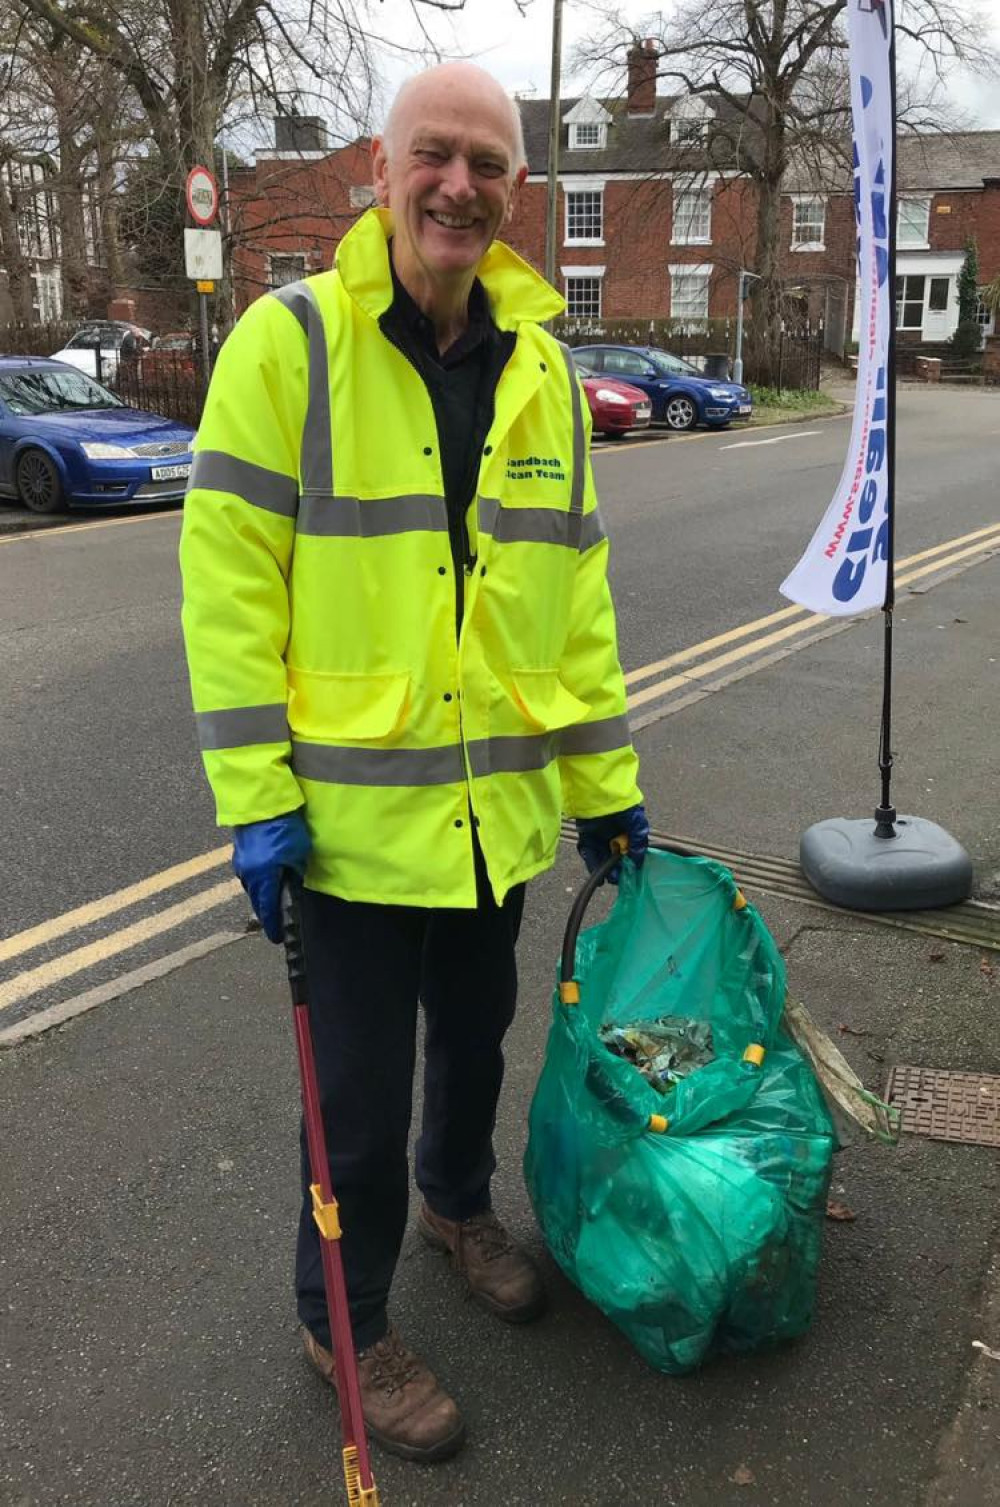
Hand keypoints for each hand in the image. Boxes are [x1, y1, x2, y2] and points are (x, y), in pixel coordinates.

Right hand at [232, 810, 310, 941]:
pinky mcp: (239, 851)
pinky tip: (266, 877)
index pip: (268, 909)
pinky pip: (248, 874)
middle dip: (266, 912)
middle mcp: (247, 873)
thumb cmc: (284, 826)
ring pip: (251, 887)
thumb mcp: (298, 853)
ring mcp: (241, 862)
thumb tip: (293, 885)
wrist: (262, 800)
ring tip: (272, 900)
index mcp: (262, 877)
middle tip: (276, 921)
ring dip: (261, 895)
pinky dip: (258, 880)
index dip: (273, 925)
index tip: (276, 938)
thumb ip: (295, 873)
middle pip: (257, 900)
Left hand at [575, 804, 648, 884]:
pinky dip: (592, 862)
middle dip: (617, 868)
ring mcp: (598, 835)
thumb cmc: (621, 804)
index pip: (629, 850)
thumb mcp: (637, 822)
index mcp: (627, 829)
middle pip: (614, 855)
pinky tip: (597, 872)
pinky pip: (588, 852)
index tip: (631, 873)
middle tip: (618, 879)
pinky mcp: (586, 835)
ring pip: (601, 856)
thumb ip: (638, 842)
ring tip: (609, 879)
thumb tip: (638, 862)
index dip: (630, 862)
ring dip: (604, 868)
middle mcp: (613, 833)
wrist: (598, 792)